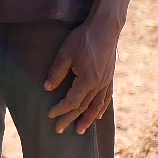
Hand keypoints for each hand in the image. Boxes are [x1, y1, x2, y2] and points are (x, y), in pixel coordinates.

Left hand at [44, 17, 118, 133]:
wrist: (106, 27)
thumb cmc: (83, 38)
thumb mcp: (65, 53)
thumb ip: (56, 72)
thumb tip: (47, 88)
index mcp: (88, 80)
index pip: (72, 101)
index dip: (61, 109)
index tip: (50, 114)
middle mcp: (99, 84)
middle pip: (83, 107)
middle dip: (70, 119)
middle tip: (59, 130)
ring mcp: (107, 81)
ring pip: (97, 106)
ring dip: (88, 119)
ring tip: (80, 130)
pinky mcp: (110, 76)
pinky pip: (107, 97)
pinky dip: (102, 108)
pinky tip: (98, 115)